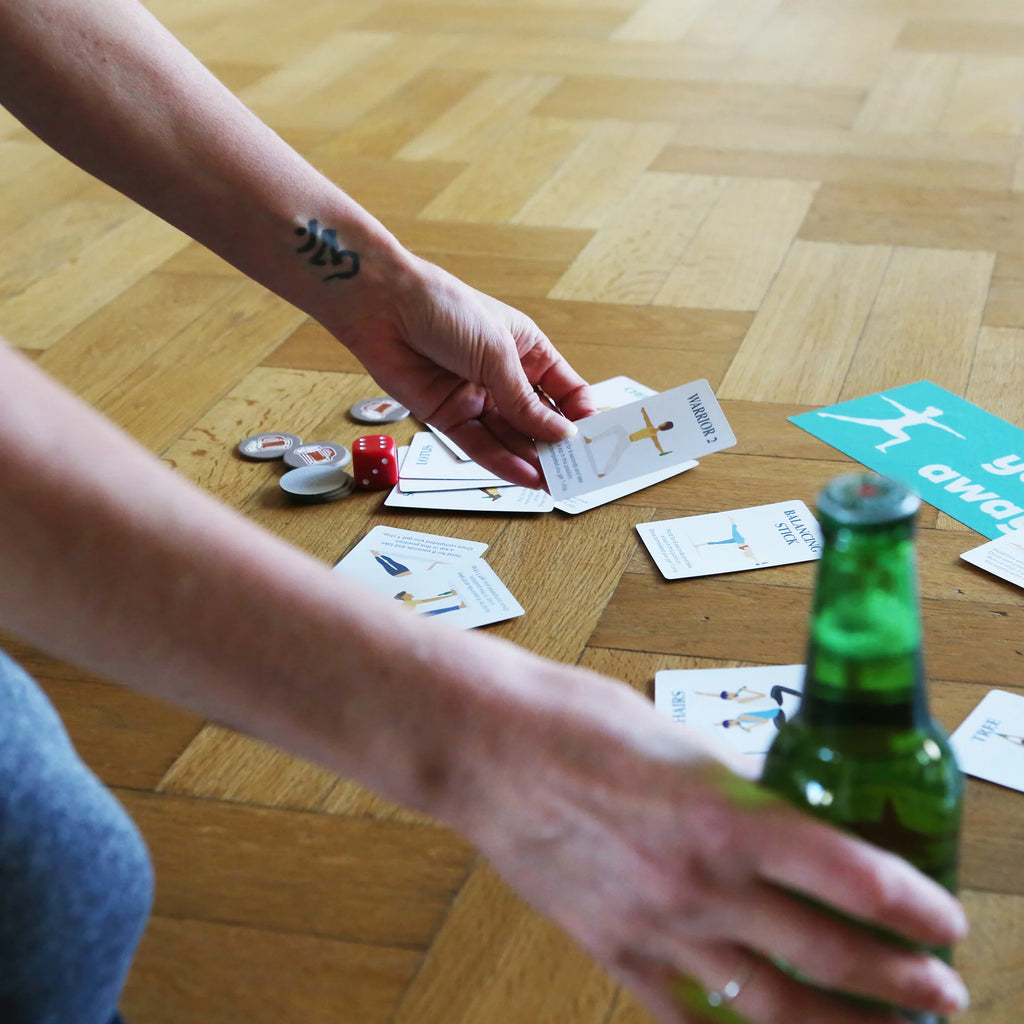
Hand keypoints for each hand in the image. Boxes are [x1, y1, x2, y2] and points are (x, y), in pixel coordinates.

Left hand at [325, 251, 595, 487]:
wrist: (383, 306)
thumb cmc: (444, 308)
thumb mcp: (498, 353)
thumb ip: (526, 401)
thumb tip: (562, 434)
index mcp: (527, 350)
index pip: (565, 391)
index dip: (580, 415)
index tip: (593, 439)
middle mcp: (504, 377)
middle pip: (539, 420)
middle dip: (557, 445)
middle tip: (576, 471)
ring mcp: (476, 398)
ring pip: (511, 438)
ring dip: (532, 460)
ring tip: (554, 482)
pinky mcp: (448, 416)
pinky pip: (480, 445)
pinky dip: (502, 461)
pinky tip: (525, 475)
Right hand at [452, 655, 969, 1023]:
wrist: (486, 747)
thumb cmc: (573, 721)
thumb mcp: (675, 735)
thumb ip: (733, 785)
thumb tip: (777, 808)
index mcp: (724, 813)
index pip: (850, 874)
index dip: (912, 907)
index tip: (943, 922)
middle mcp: (701, 881)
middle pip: (826, 956)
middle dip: (898, 985)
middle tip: (940, 994)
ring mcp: (656, 927)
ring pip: (770, 1006)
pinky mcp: (611, 949)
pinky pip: (686, 1017)